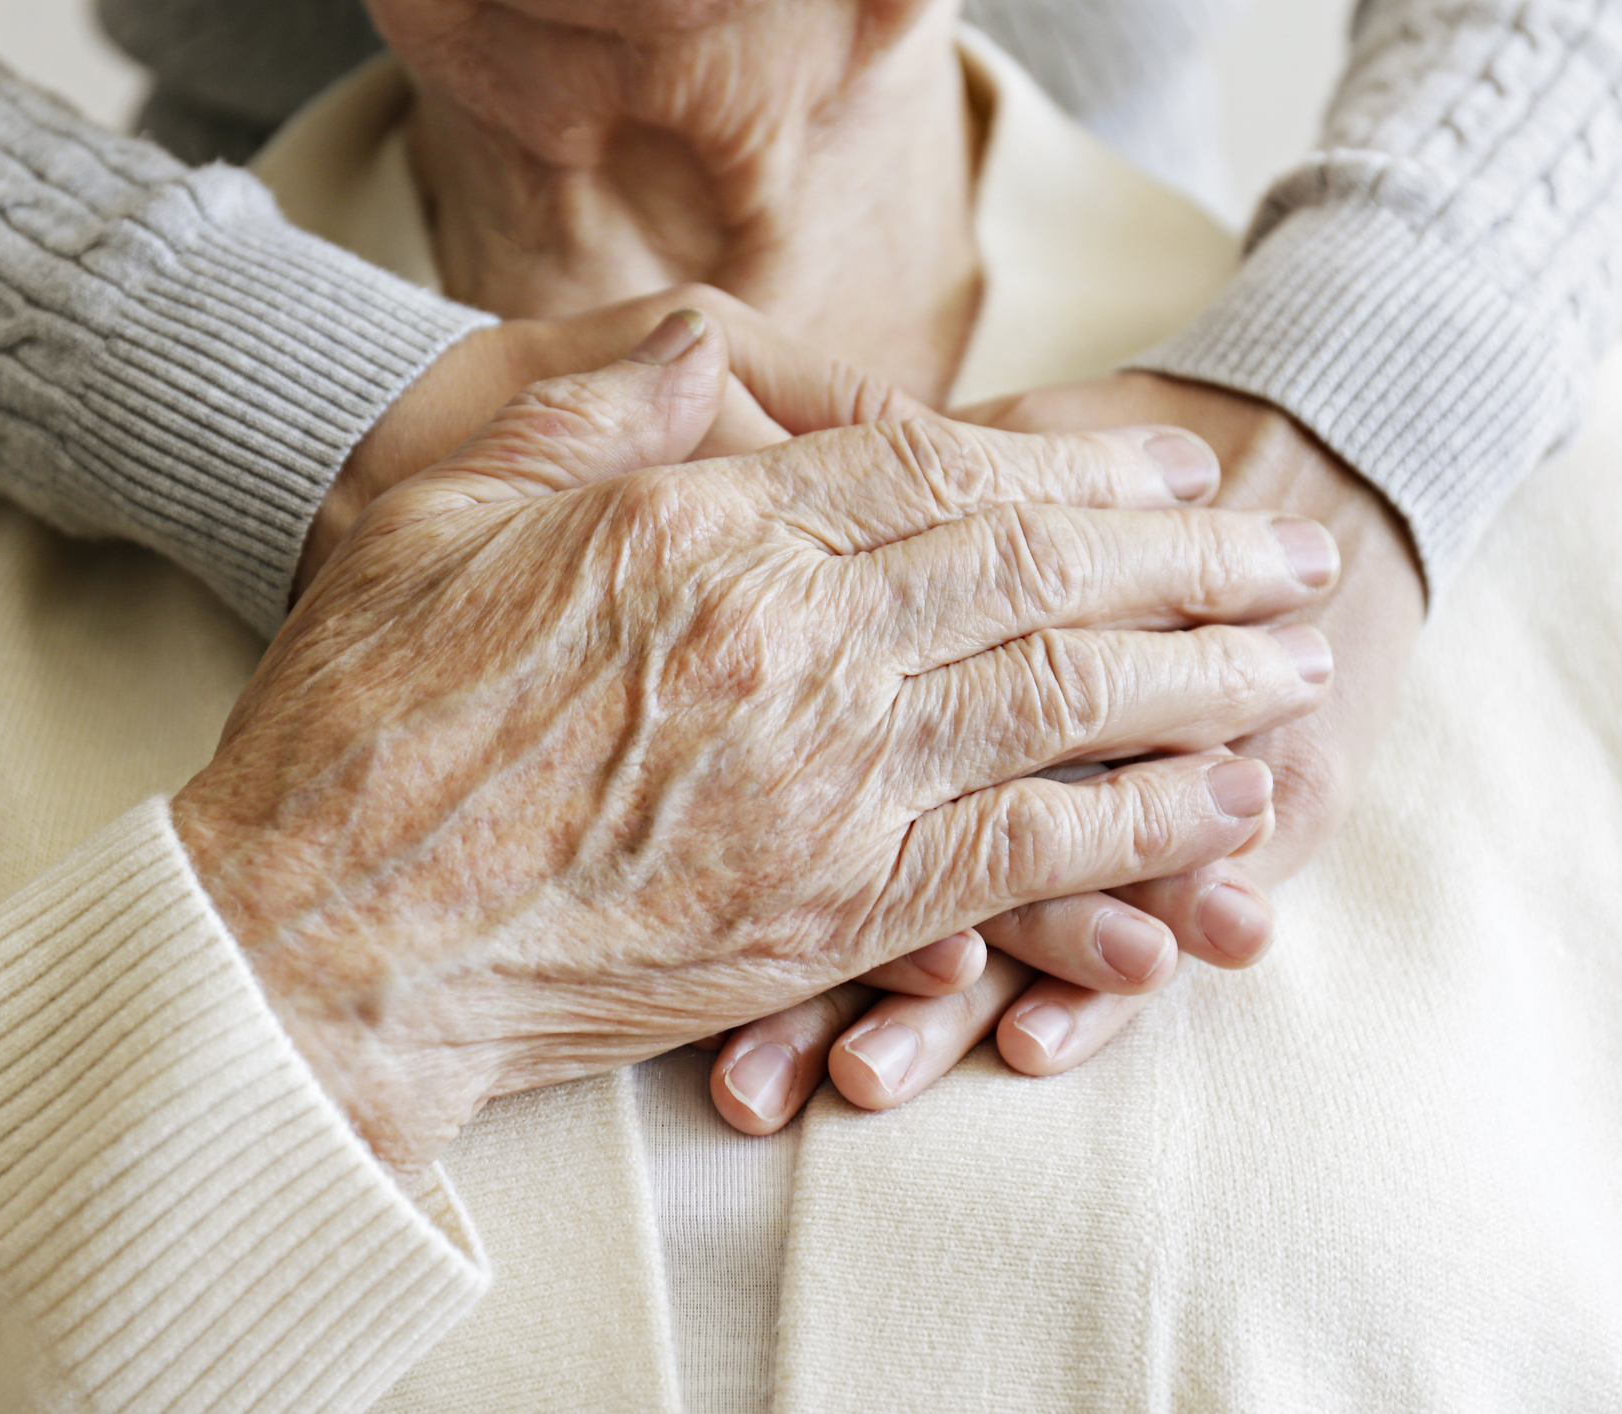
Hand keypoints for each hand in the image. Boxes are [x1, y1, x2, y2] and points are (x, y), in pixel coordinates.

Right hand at [175, 316, 1337, 1173]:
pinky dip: (1139, 827)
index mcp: (700, 522)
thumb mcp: (440, 498)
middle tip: (1288, 549)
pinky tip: (1224, 813)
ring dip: (1202, 678)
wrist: (321, 939)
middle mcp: (788, 637)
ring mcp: (820, 778)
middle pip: (1036, 572)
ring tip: (1301, 665)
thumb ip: (597, 411)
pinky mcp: (827, 909)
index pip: (939, 469)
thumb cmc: (357, 716)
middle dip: (1187, 560)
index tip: (1166, 473)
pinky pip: (1024, 853)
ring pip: (1063, 701)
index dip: (1075, 469)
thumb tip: (726, 366)